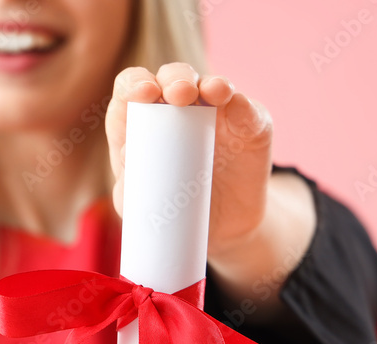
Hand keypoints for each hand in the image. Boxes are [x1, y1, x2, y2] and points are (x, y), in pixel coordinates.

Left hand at [105, 63, 274, 258]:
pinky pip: (246, 107)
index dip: (133, 83)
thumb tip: (128, 154)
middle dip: (173, 78)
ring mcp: (216, 113)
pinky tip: (235, 103)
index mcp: (143, 121)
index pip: (132, 89)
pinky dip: (240, 103)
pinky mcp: (249, 125)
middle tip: (178, 94)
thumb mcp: (141, 205)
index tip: (140, 94)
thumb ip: (127, 185)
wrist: (221, 232)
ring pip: (210, 84)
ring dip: (209, 83)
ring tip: (211, 93)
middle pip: (172, 77)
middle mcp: (179, 108)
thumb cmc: (171, 211)